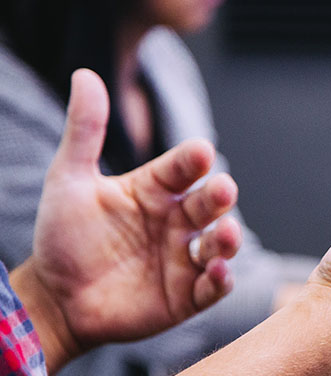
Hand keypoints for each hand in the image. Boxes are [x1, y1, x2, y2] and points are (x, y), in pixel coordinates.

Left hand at [19, 69, 240, 370]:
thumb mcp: (69, 181)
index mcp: (153, 191)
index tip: (202, 152)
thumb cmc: (63, 239)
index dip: (193, 161)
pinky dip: (220, 281)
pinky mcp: (186, 297)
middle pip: (208, 205)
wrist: (56, 300)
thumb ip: (84, 132)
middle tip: (223, 189)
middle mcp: (175, 223)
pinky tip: (217, 271)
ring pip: (219, 245)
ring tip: (226, 233)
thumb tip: (85, 75)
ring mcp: (183, 260)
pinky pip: (212, 288)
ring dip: (228, 239)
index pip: (181, 169)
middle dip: (219, 197)